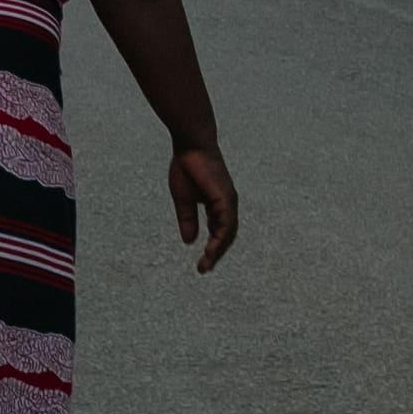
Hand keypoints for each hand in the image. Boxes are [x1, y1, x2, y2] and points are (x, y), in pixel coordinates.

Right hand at [165, 144, 239, 269]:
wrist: (191, 144)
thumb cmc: (187, 166)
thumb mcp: (183, 199)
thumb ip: (188, 219)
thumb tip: (189, 241)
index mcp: (218, 204)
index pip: (219, 231)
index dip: (212, 248)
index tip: (201, 263)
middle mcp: (227, 204)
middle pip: (227, 236)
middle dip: (216, 254)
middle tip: (204, 269)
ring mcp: (228, 201)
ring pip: (228, 233)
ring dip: (218, 251)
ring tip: (206, 264)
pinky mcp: (225, 198)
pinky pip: (226, 224)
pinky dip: (220, 239)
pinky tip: (211, 250)